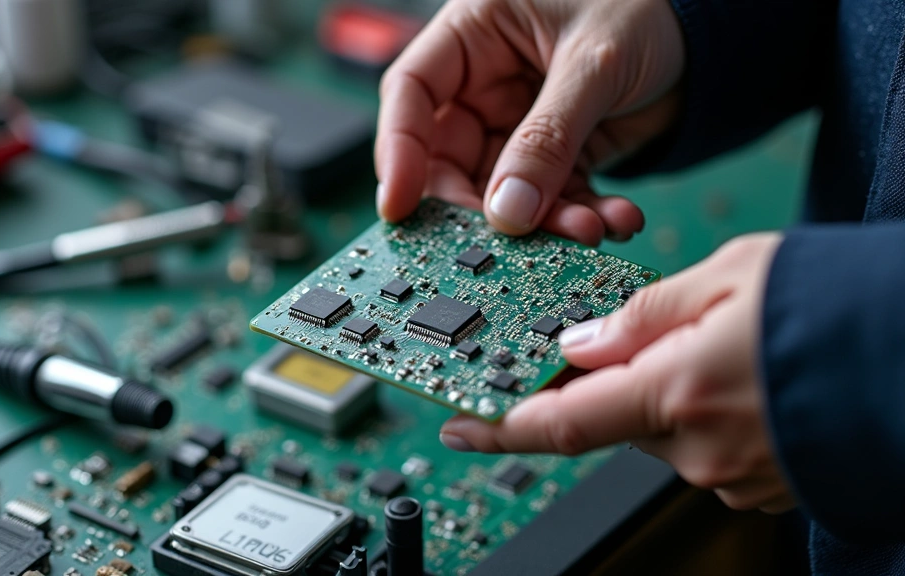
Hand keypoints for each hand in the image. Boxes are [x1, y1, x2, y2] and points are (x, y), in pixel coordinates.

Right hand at [375, 0, 685, 242]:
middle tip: (513, 237)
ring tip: (588, 229)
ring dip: (544, 221)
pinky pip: (552, 199)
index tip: (400, 205)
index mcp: (474, 35)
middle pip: (450, 160)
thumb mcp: (592, 62)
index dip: (399, 152)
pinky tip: (613, 219)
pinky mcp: (557, 155)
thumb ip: (548, 138)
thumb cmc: (646, 5)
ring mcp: (519, 124)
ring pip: (504, 192)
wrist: (709, 33)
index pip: (412, 96)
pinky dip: (578, 217)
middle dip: (482, 206)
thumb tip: (508, 211)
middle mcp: (486, 84)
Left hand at [439, 234, 795, 512]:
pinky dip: (702, 407)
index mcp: (674, 392)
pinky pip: (703, 443)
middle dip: (618, 377)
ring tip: (725, 344)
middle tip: (656, 332)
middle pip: (614, 416)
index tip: (458, 421)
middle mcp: (696, 446)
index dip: (499, 425)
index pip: (559, 422)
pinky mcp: (759, 481)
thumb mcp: (728, 275)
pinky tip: (744, 374)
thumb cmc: (837, 306)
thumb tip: (580, 341)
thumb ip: (641, 314)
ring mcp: (730, 471)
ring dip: (667, 388)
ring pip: (660, 427)